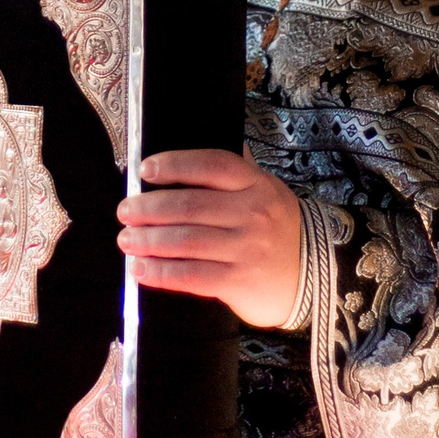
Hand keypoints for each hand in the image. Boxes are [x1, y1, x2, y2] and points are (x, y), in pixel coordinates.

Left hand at [115, 150, 301, 328]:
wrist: (313, 275)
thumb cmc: (276, 229)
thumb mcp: (265, 191)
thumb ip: (234, 171)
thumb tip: (188, 155)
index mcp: (256, 184)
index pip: (211, 165)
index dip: (175, 164)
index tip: (145, 170)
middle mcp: (253, 213)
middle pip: (190, 205)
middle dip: (149, 209)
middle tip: (125, 212)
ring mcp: (247, 248)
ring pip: (186, 240)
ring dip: (148, 240)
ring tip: (126, 240)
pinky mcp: (238, 281)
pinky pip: (191, 275)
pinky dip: (161, 272)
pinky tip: (140, 269)